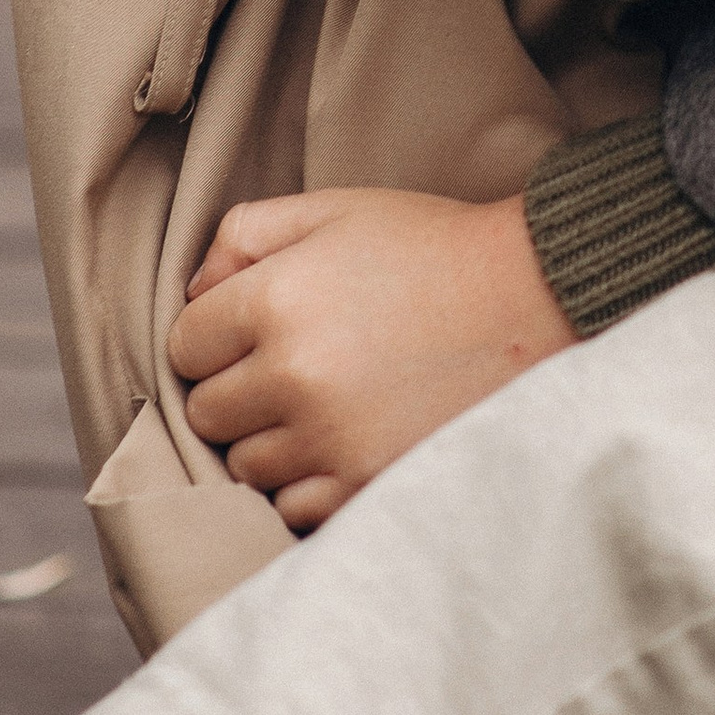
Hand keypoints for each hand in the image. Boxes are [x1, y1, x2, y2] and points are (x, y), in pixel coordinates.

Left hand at [168, 186, 574, 529]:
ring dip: (269, 439)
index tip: (252, 326)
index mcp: (275, 300)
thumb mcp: (335, 209)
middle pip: (206, 412)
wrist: (530, 298)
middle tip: (291, 362)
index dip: (214, 332)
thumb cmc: (429, 248)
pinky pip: (291, 505)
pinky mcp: (362, 486)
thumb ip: (245, 233)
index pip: (184, 344)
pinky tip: (344, 439)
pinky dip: (307, 480)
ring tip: (323, 400)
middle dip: (236, 388)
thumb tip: (195, 291)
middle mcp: (291, 377)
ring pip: (243, 466)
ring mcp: (327, 441)